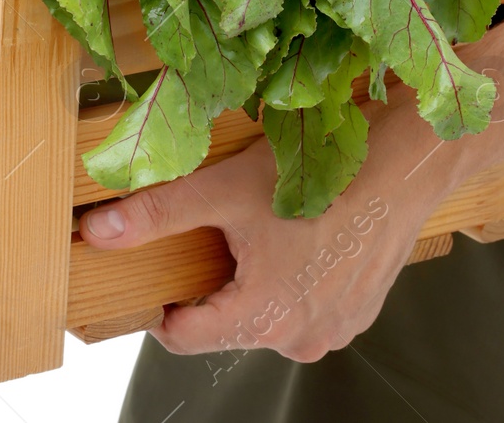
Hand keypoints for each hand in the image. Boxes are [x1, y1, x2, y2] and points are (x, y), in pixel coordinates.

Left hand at [76, 117, 443, 361]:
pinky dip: (299, 279)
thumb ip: (156, 215)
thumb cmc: (323, 176)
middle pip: (227, 325)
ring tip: (271, 231)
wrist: (405, 164)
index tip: (166, 265)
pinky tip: (306, 239)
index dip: (163, 299)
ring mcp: (335, 330)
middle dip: (218, 283)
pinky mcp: (360, 312)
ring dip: (261, 282)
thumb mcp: (224, 191)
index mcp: (263, 319)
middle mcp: (301, 339)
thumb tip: (97, 233)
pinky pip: (308, 307)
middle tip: (227, 232)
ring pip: (269, 316)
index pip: (182, 335)